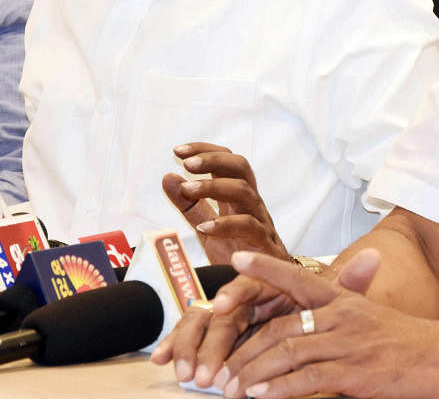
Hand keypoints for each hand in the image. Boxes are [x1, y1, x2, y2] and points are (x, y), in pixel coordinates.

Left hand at [162, 142, 288, 263]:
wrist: (270, 288)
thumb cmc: (241, 253)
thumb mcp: (208, 228)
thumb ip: (189, 204)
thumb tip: (168, 176)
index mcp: (238, 196)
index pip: (226, 161)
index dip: (205, 150)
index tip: (178, 151)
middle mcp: (251, 203)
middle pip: (240, 167)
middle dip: (213, 159)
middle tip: (187, 163)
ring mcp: (260, 221)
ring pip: (244, 192)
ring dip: (214, 186)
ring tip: (188, 189)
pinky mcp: (265, 244)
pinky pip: (249, 226)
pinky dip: (225, 224)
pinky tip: (203, 227)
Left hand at [162, 249, 438, 398]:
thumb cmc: (410, 344)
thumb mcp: (371, 319)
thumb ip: (337, 319)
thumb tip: (304, 327)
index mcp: (344, 299)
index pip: (297, 278)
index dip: (265, 268)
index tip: (236, 261)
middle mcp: (342, 315)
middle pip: (280, 326)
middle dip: (245, 348)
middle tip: (219, 366)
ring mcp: (348, 343)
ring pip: (287, 353)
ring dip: (253, 372)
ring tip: (230, 387)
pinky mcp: (356, 372)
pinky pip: (307, 379)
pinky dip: (279, 389)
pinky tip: (261, 396)